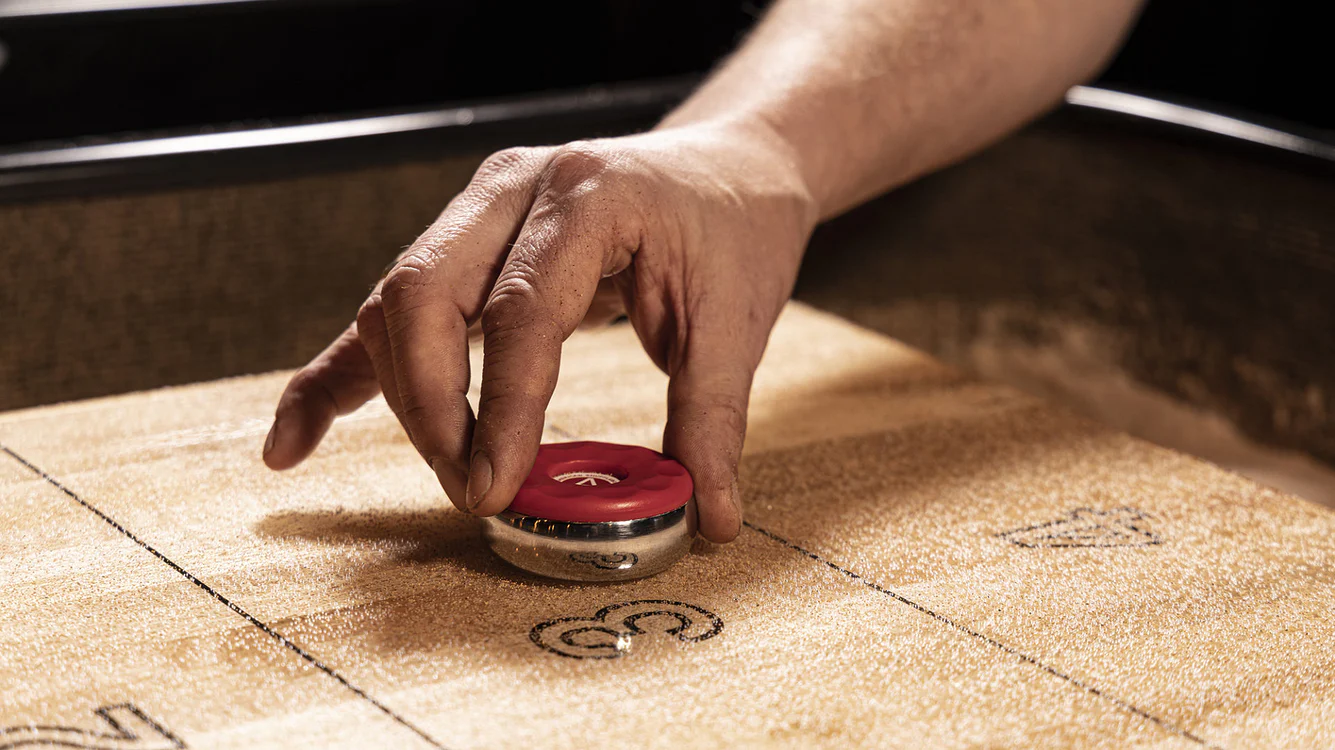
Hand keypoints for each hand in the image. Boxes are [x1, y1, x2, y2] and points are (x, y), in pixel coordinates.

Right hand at [261, 122, 816, 541]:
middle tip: (471, 489)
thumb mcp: (737, 321)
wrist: (726, 167)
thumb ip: (711, 418)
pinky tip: (293, 444)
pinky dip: (339, 378)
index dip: (501, 407)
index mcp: (588, 197)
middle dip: (432, 406)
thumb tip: (709, 516)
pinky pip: (385, 312)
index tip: (495, 486)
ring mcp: (479, 209)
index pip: (521, 309)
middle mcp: (516, 189)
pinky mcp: (462, 244)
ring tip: (452, 474)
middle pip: (423, 292)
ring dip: (406, 400)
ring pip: (396, 300)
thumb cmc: (732, 230)